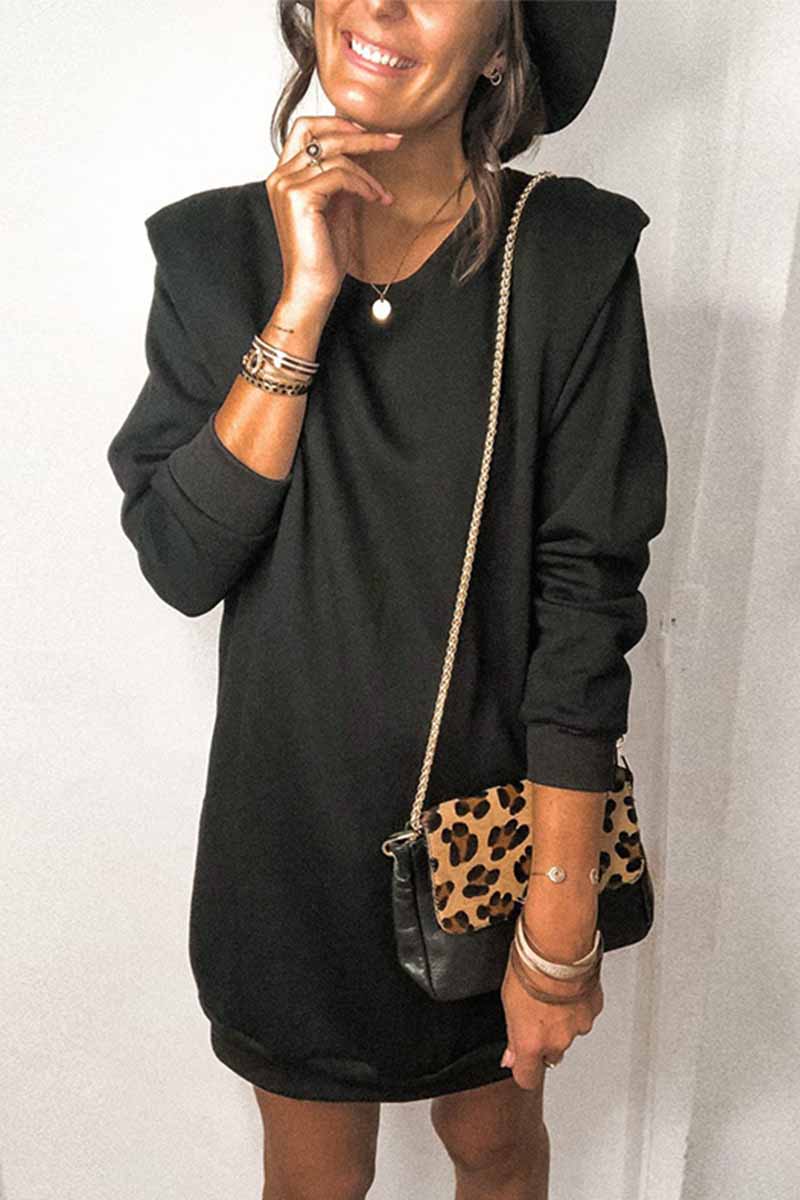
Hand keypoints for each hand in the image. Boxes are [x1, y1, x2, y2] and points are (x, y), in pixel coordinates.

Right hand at [265, 114, 401, 306]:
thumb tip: (361, 156)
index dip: (337, 123)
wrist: (313, 287)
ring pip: (335, 154)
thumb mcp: (336, 207)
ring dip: (368, 170)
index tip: (369, 132)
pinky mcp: (299, 197)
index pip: (305, 128)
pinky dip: (364, 185)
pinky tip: (376, 199)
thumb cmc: (324, 255)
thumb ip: (341, 180)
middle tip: (394, 140)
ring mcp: (286, 185)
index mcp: (284, 176)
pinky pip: (341, 175)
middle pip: (322, 133)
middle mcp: (280, 176)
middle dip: (363, 135)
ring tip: (382, 193)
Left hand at [499, 953, 603, 1090]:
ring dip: (562, 1019)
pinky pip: (584, 1013)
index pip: (528, 1077)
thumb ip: (513, 1035)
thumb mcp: (508, 1002)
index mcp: (532, 1043)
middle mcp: (558, 1041)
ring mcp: (578, 1026)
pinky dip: (577, 1004)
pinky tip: (567, 986)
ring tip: (553, 992)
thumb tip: (511, 1056)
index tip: (521, 1063)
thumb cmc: (530, 968)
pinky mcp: (593, 1009)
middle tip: (537, 1013)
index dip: (524, 1070)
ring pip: (570, 1032)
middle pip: (551, 1054)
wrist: (559, 946)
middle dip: (545, 1040)